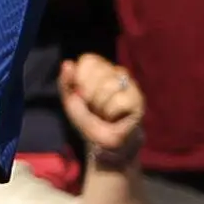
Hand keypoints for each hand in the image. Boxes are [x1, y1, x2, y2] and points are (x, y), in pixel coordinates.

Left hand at [58, 52, 144, 170]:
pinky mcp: (138, 100)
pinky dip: (111, 113)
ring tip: (103, 113)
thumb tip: (68, 63)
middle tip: (94, 107)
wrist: (103, 142)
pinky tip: (114, 117)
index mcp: (100, 68)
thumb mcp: (71, 101)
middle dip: (89, 95)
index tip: (81, 94)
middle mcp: (117, 72)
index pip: (88, 60)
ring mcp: (130, 85)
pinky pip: (118, 101)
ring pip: (108, 86)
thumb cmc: (88, 118)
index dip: (80, 78)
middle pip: (98, 72)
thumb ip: (66, 82)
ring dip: (100, 106)